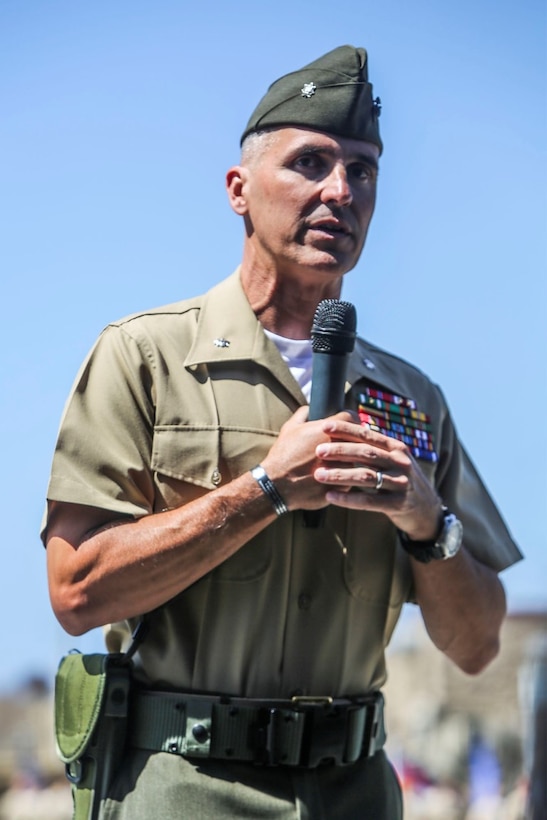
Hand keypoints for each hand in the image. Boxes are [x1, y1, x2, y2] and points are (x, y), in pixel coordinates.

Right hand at [261, 407, 353, 510]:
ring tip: (340, 462)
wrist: (277, 485)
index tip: (349, 423)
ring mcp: (343, 467)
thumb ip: (302, 414)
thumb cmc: (283, 455)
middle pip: (357, 439)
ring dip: (351, 459)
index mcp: (328, 430)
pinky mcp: (343, 486)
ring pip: (356, 460)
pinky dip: (346, 478)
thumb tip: (309, 409)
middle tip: (346, 443)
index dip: (351, 419)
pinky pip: (351, 479)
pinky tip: (335, 478)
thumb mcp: (289, 428)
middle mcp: (339, 447)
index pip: (351, 417)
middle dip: (353, 439)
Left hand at [313, 417, 442, 538]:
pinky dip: (348, 499)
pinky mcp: (398, 504)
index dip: (346, 430)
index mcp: (396, 448)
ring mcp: (401, 483)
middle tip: (318, 451)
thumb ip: (374, 448)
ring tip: (318, 474)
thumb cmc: (400, 480)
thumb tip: (345, 431)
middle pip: (366, 453)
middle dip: (340, 450)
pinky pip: (369, 501)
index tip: (325, 426)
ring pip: (366, 476)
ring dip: (340, 474)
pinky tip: (330, 496)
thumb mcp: (394, 460)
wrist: (427, 510)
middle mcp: (400, 462)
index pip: (368, 434)